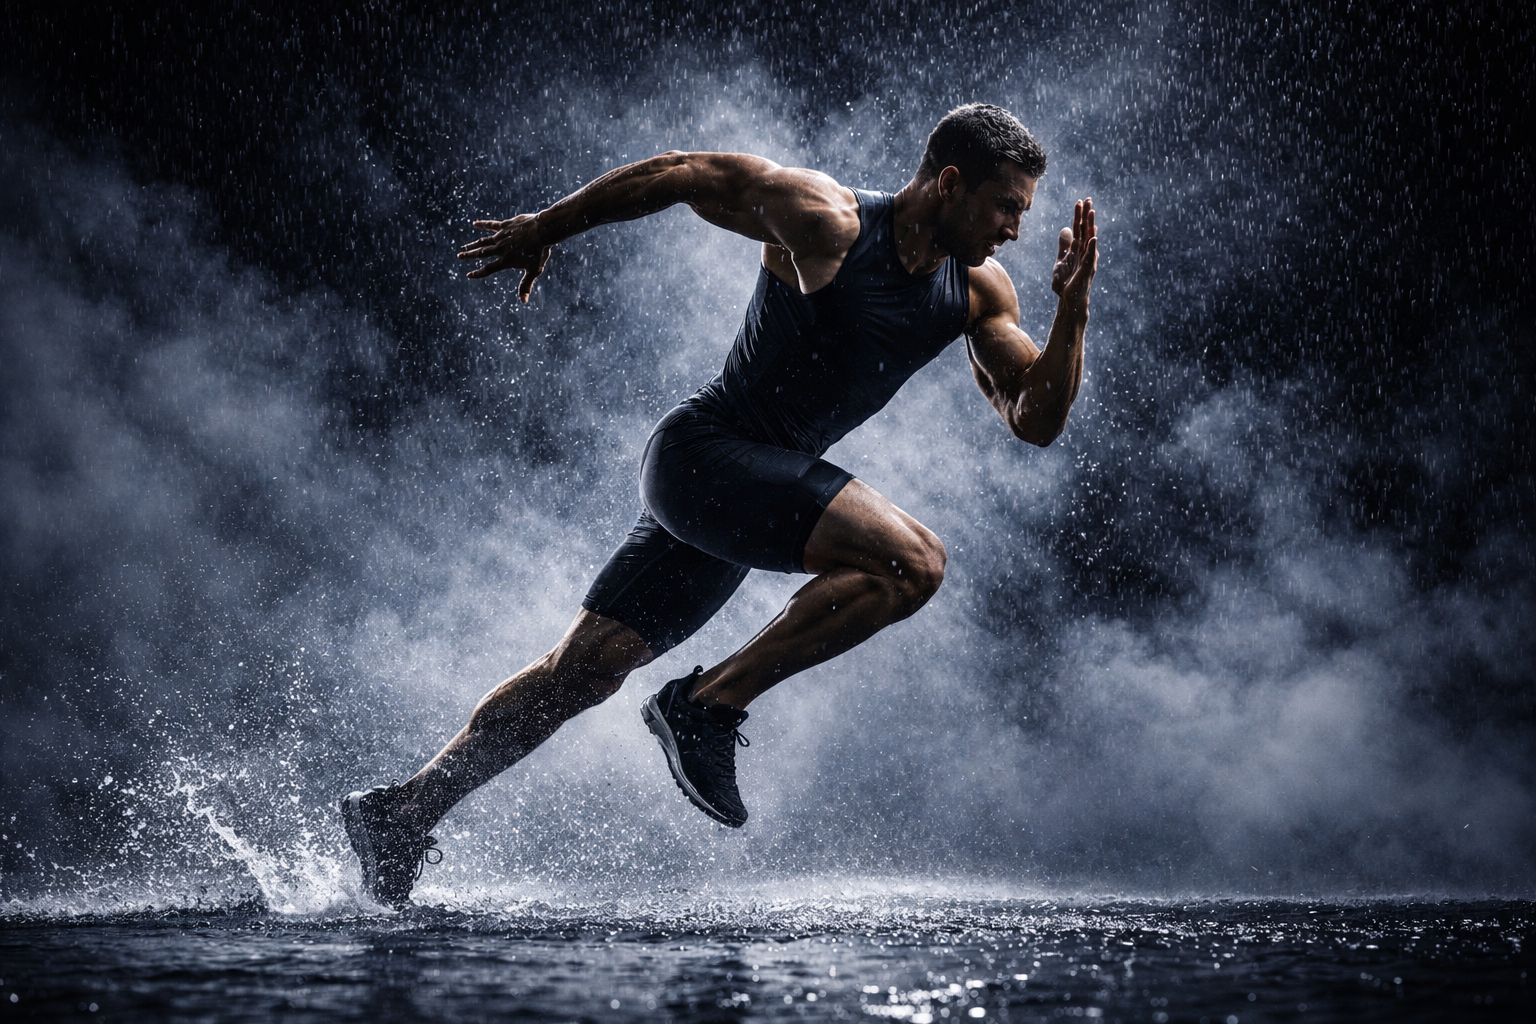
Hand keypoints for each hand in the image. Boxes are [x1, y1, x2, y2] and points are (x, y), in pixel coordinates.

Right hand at [456, 214, 552, 301]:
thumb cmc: (540, 252)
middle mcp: (500, 249)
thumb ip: (526, 284)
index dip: (478, 273)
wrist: (542, 231)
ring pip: (484, 241)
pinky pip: (491, 225)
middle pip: (481, 253)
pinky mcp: (505, 226)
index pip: (488, 269)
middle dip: (470, 256)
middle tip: (459, 256)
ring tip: (465, 246)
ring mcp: (501, 236)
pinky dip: (483, 224)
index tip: (469, 275)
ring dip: (473, 244)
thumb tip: (523, 301)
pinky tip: (475, 223)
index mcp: (506, 261)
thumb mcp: (534, 270)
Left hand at [1050, 198, 1097, 312]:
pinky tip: (1093, 237)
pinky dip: (1091, 247)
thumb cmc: (1067, 282)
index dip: (1079, 216)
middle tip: (1088, 200)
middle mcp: (1085, 253)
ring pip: (1089, 240)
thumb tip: (1065, 229)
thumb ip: (1064, 245)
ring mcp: (1087, 261)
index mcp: (1078, 249)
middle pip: (1085, 230)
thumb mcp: (1062, 260)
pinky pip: (1090, 257)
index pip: (1079, 229)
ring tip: (1091, 212)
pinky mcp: (1086, 270)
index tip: (1080, 202)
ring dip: (1090, 226)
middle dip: (1086, 215)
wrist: (1069, 300)